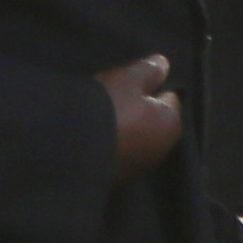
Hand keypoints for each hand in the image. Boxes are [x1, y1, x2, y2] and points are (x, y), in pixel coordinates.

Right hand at [95, 53, 183, 177]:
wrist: (72, 151)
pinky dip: (110, 146)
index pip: (169, 98)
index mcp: (171, 124)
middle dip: (140, 112)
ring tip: (100, 118)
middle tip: (114, 99)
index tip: (131, 83)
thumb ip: (148, 70)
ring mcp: (137, 168)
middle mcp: (161, 150)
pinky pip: (117, 154)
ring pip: (135, 140)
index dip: (151, 88)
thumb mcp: (127, 79)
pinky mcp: (116, 179)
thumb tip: (164, 63)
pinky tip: (93, 138)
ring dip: (124, 131)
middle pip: (153, 122)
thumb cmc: (108, 108)